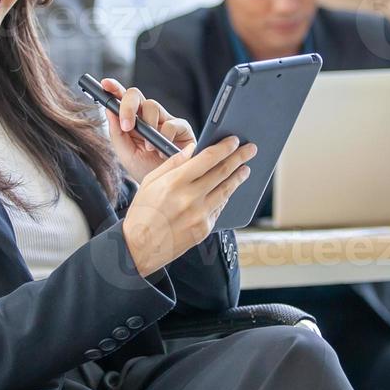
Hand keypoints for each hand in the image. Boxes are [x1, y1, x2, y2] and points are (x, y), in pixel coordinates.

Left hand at [99, 79, 196, 181]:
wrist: (166, 188)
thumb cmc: (145, 170)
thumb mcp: (126, 154)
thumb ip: (116, 133)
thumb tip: (108, 110)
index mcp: (132, 120)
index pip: (121, 99)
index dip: (114, 88)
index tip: (105, 84)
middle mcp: (147, 116)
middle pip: (136, 95)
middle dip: (128, 106)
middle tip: (126, 125)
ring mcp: (164, 120)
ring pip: (152, 105)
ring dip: (147, 125)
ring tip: (148, 148)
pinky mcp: (182, 128)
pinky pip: (171, 124)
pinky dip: (165, 137)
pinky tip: (162, 152)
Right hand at [122, 136, 257, 276]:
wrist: (139, 248)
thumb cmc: (142, 213)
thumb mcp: (150, 181)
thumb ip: (173, 163)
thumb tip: (193, 149)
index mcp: (175, 182)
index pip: (207, 159)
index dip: (224, 148)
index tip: (234, 141)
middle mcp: (190, 198)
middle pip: (222, 172)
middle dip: (239, 158)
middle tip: (250, 149)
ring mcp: (199, 215)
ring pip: (226, 190)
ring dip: (238, 177)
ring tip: (245, 169)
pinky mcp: (204, 229)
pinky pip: (219, 208)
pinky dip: (225, 196)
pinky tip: (229, 190)